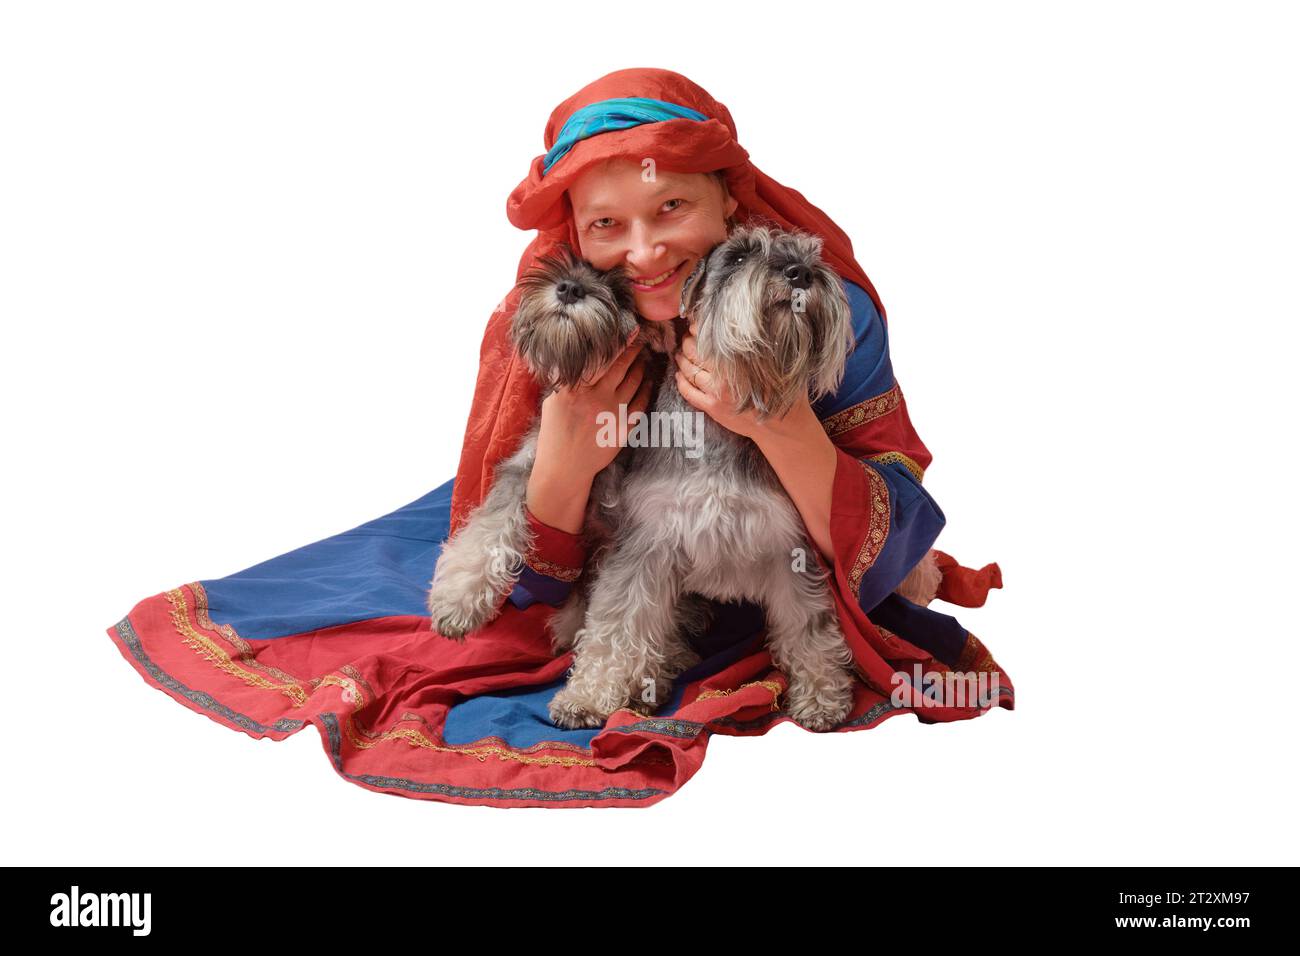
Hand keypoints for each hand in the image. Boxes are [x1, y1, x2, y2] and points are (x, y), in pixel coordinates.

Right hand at [537, 332, 653, 478]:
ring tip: (643, 360)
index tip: (630, 330)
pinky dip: (647, 390)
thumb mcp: (553, 402)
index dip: (619, 343)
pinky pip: (642, 404)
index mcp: (577, 388)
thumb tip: (578, 363)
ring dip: (642, 368)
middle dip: (634, 350)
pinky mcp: (624, 428)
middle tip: (641, 341)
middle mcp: (597, 396)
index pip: (603, 358)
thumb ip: (567, 382)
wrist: (564, 468)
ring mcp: (613, 412)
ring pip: (635, 382)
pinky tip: (647, 382)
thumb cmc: (554, 434)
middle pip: (623, 366)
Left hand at [673, 321, 814, 441]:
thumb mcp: (777, 363)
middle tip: (688, 337)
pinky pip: (688, 393)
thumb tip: (750, 327)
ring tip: (681, 352)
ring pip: (689, 371)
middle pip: (694, 353)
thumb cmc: (781, 390)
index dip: (699, 329)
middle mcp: (724, 377)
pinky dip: (680, 382)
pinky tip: (679, 375)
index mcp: (738, 362)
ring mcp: (716, 394)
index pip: (709, 340)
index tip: (696, 324)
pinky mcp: (712, 408)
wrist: (780, 424)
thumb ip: (760, 347)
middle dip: (687, 342)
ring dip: (681, 359)